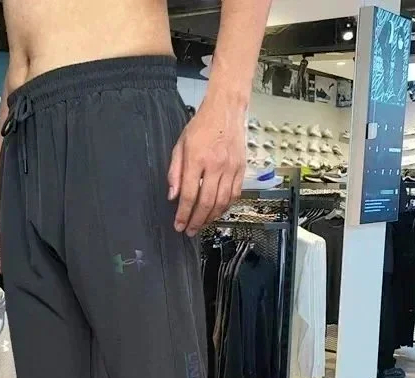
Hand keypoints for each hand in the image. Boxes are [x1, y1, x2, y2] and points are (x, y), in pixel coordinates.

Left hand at [168, 98, 245, 235]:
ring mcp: (231, 168)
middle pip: (206, 202)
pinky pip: (234, 194)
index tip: (179, 225)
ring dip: (211, 217)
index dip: (183, 214)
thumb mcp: (180, 146)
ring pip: (222, 202)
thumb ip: (175, 173)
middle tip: (190, 231)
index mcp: (197, 159)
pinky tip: (216, 212)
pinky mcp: (241, 168)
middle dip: (197, 221)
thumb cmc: (201, 126)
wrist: (226, 110)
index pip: (190, 195)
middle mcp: (216, 165)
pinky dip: (225, 207)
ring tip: (201, 224)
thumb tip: (173, 196)